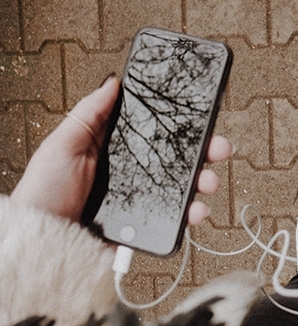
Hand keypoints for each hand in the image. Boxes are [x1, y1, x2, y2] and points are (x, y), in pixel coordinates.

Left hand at [10, 75, 232, 224]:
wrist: (45, 238)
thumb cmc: (46, 191)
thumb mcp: (63, 144)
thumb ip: (90, 114)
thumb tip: (113, 83)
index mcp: (117, 152)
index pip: (156, 134)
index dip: (181, 127)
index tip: (202, 119)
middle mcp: (135, 175)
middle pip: (178, 160)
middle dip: (205, 153)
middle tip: (219, 148)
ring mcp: (143, 200)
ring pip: (183, 189)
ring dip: (204, 183)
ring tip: (209, 182)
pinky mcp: (147, 227)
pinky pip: (176, 220)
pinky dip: (192, 215)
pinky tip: (197, 210)